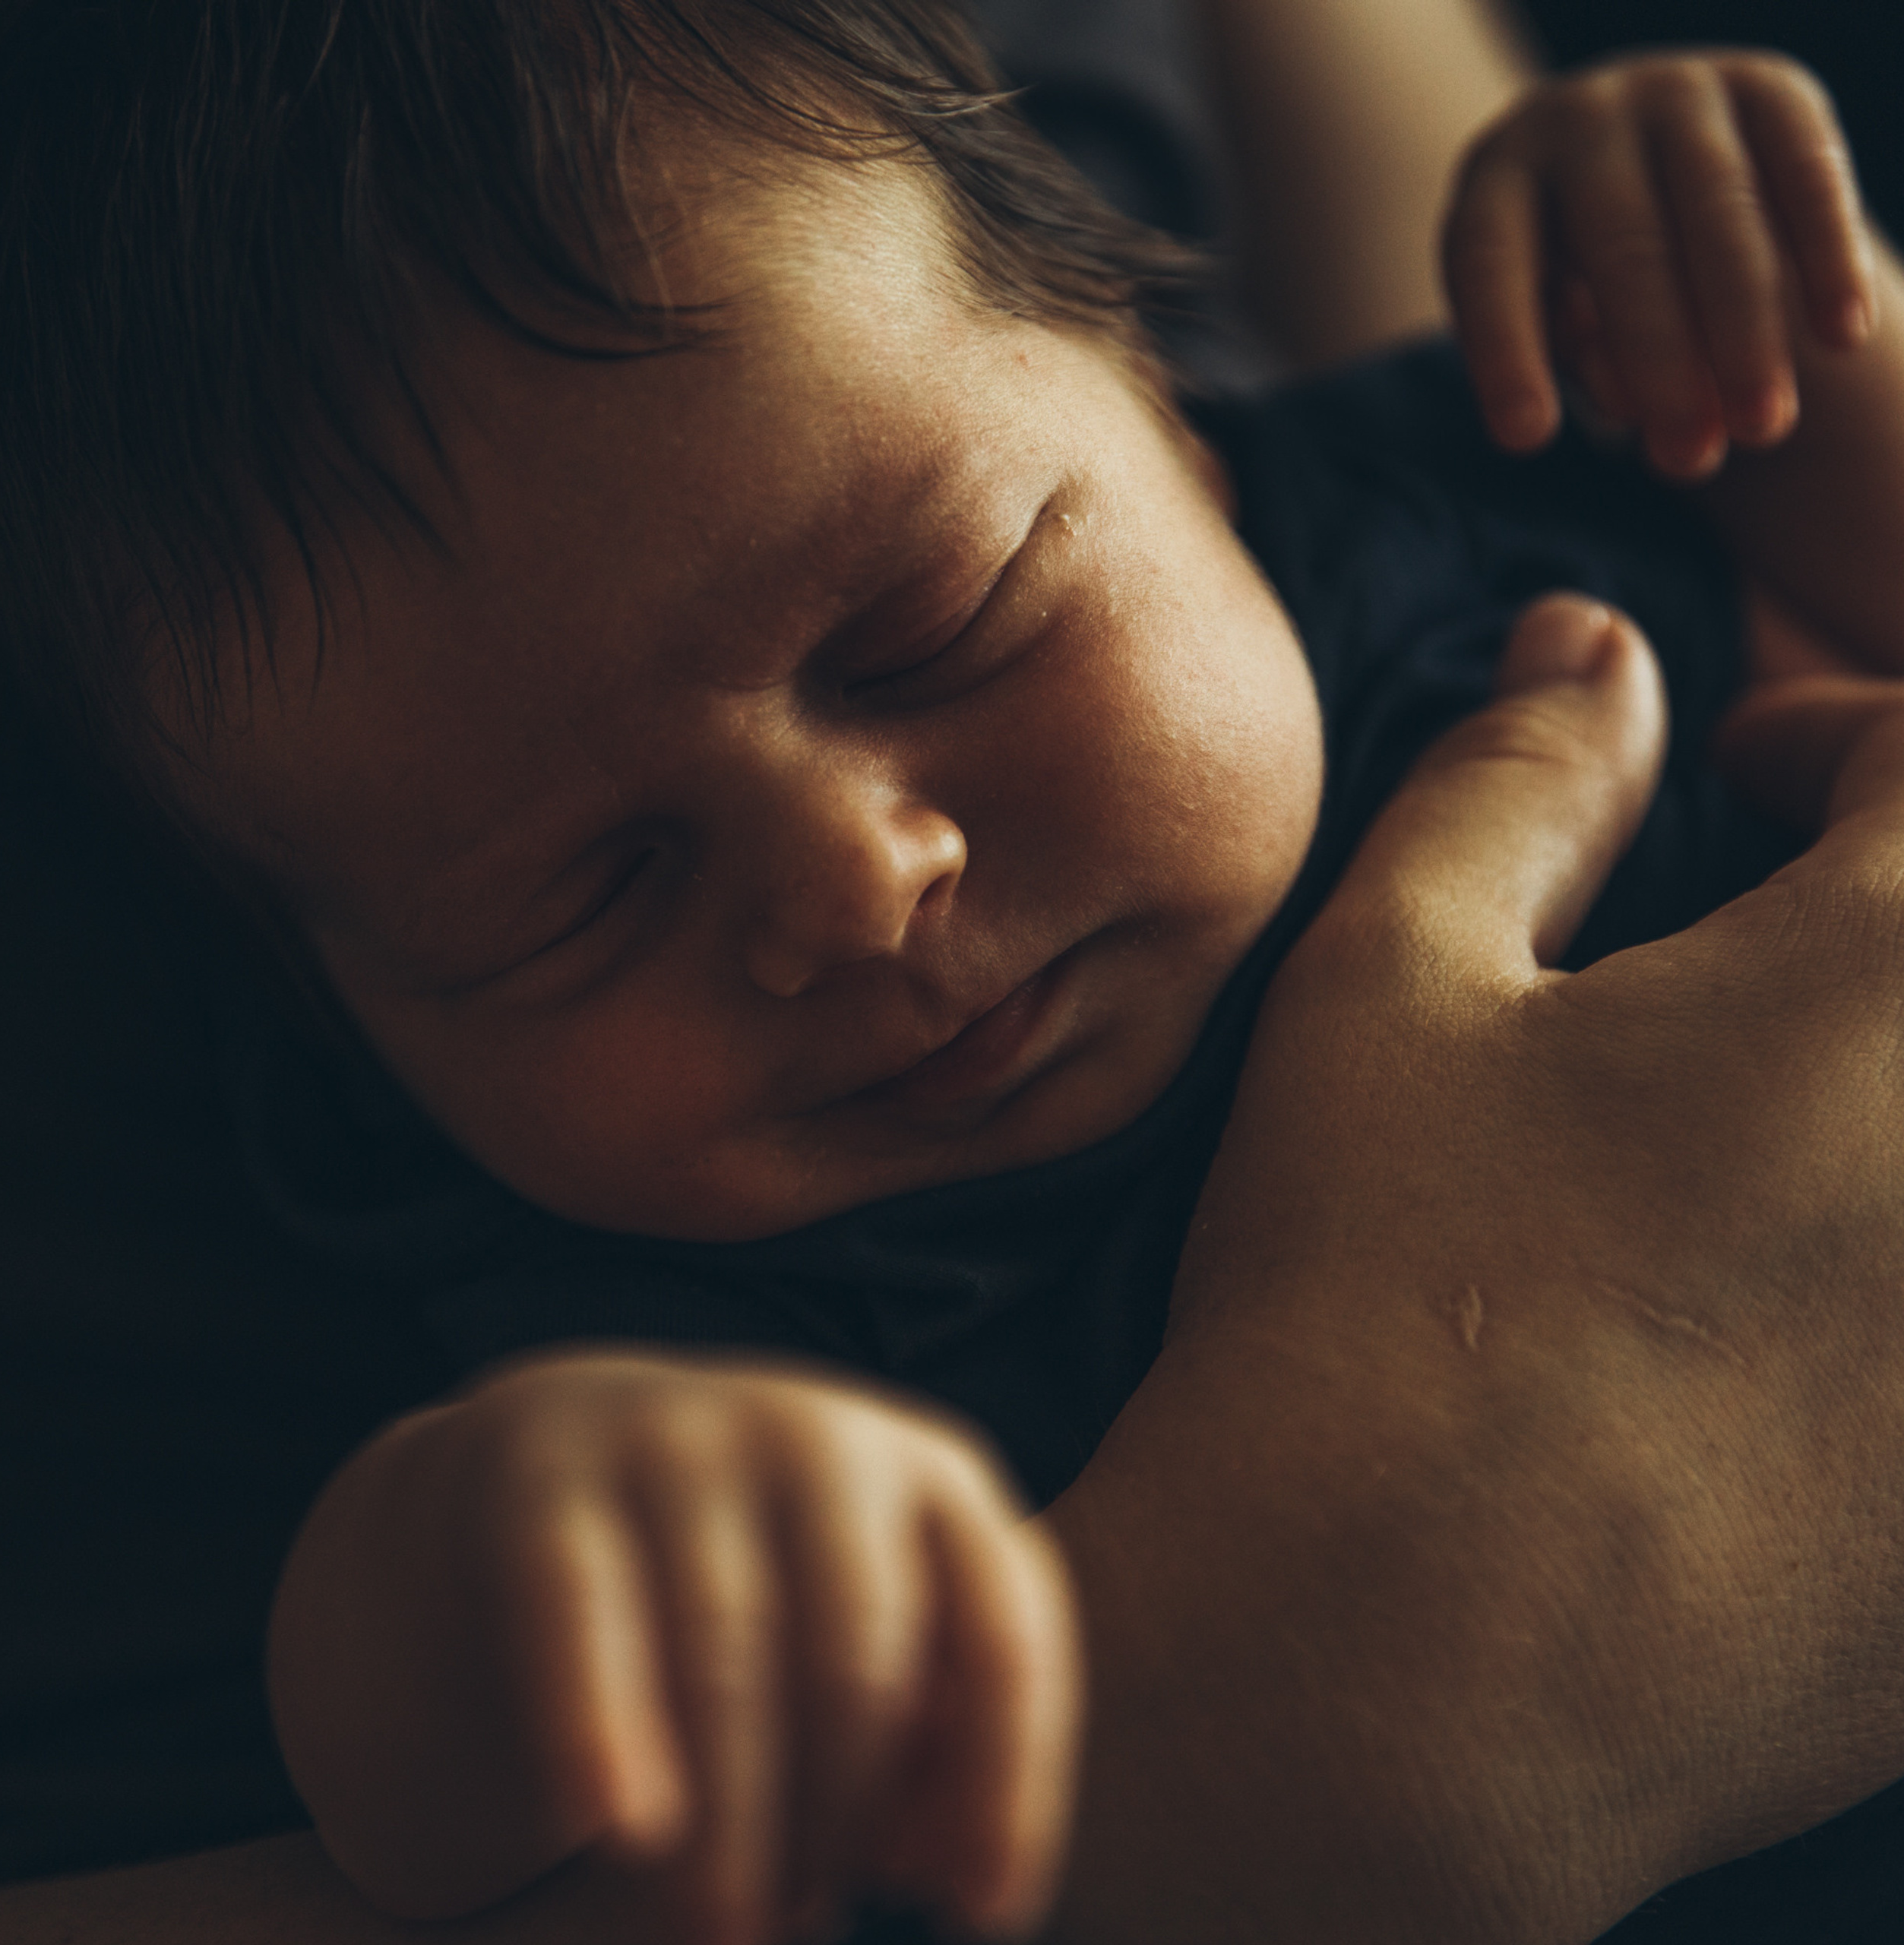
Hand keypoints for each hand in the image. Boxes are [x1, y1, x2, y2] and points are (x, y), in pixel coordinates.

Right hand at [267, 1352, 1079, 1944]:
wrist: (570, 1444)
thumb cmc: (760, 1572)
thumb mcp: (865, 1621)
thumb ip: (926, 1731)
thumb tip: (947, 1872)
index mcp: (936, 1473)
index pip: (1005, 1633)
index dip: (1007, 1781)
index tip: (985, 1912)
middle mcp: (823, 1440)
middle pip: (858, 1657)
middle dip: (834, 1823)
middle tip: (788, 1931)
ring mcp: (686, 1444)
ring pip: (725, 1650)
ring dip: (729, 1819)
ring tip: (713, 1927)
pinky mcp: (554, 1475)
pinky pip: (582, 1615)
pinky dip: (603, 1727)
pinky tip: (620, 1828)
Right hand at [1047, 595, 1903, 1942]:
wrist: (1394, 1664)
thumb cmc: (1372, 1291)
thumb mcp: (1393, 983)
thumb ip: (1517, 778)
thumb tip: (1589, 643)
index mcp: (1896, 975)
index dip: (1837, 733)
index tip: (1739, 780)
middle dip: (1883, 904)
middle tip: (1770, 941)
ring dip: (1878, 1082)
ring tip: (1769, 1125)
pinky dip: (1877, 1269)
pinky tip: (1781, 1315)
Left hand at [1445, 51, 1875, 479]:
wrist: (1637, 146)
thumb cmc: (1565, 266)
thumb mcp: (1541, 310)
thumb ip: (1575, 352)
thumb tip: (1636, 401)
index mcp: (1498, 179)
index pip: (1492, 266)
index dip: (1507, 351)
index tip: (1526, 439)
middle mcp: (1582, 121)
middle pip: (1624, 245)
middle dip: (1658, 359)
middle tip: (1686, 459)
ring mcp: (1678, 95)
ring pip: (1719, 213)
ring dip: (1744, 327)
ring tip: (1761, 427)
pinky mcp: (1767, 89)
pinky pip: (1805, 174)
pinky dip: (1826, 258)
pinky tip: (1841, 336)